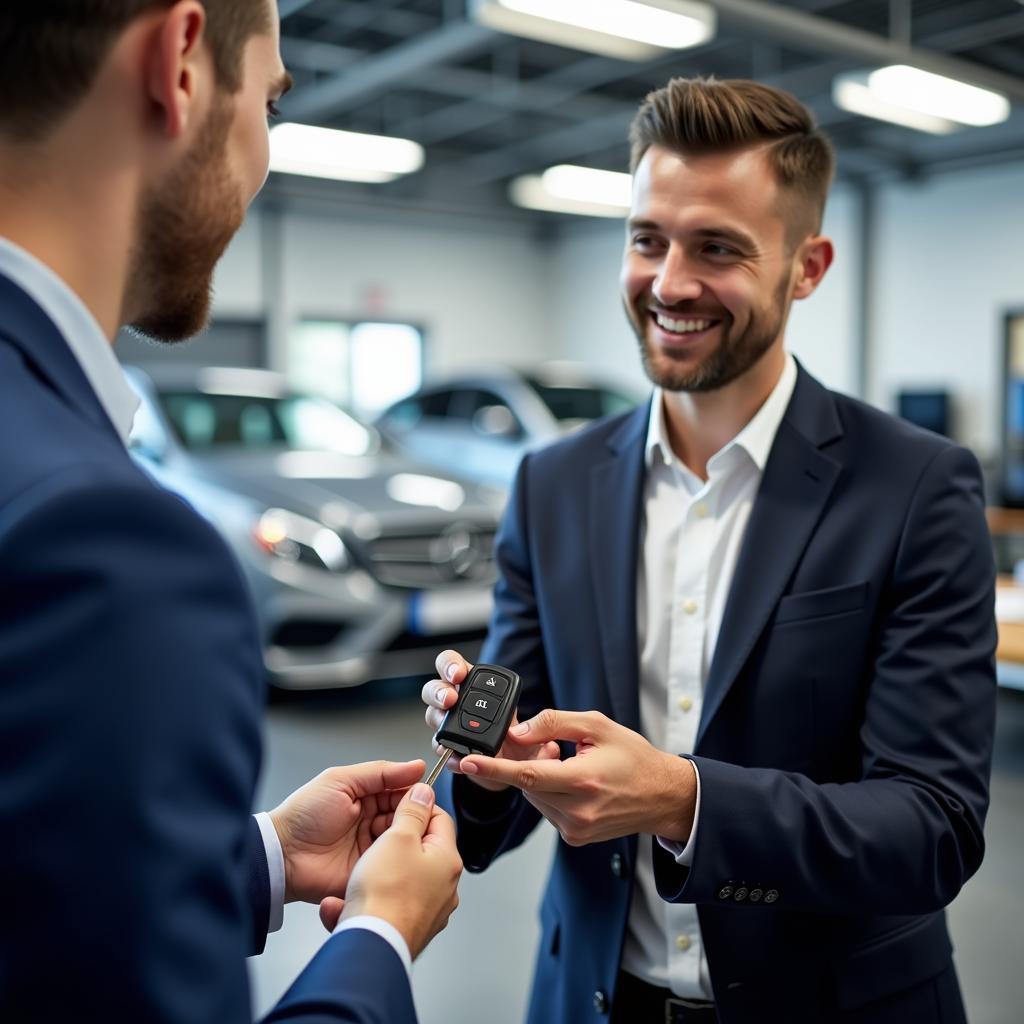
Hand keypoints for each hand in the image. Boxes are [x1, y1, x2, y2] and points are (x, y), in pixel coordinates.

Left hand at [269, 760, 425, 903]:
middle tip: (422, 817)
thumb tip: (416, 766)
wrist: (282, 856)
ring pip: (403, 840)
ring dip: (409, 837)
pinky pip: (392, 865)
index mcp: (367, 797)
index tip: (428, 794)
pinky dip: (401, 860)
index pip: (401, 791)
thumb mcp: (341, 781)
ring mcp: (372, 847)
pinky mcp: (370, 871)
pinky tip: (406, 856)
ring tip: (415, 836)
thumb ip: (380, 772)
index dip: (416, 792)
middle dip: (416, 816)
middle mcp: (373, 822)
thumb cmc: (304, 815)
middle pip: (406, 816)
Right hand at [329, 784, 462, 959]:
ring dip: (373, 873)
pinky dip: (366, 900)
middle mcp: (444, 888)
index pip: (439, 818)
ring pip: (399, 878)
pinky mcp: (407, 929)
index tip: (395, 804)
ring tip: (355, 875)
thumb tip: (424, 792)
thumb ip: (412, 811)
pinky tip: (343, 904)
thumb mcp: (398, 837)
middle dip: (391, 841)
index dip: (416, 806)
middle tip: (371, 838)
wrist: (371, 946)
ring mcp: (427, 911)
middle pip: (418, 849)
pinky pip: (386, 905)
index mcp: (447, 861)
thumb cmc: (385, 894)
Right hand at [422, 650, 559, 792]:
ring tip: (449, 726)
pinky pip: (442, 749)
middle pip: (434, 687)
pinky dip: (447, 752)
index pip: (453, 664)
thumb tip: (550, 745)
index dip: (451, 665)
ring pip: (432, 715)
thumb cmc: (519, 741)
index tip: (460, 674)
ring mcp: (450, 725)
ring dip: (438, 717)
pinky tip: (457, 756)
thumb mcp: (533, 733)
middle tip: (451, 699)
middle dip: (439, 691)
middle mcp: (457, 702)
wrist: (510, 770)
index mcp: (475, 686)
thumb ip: (541, 736)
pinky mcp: (450, 749)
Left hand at [460, 710, 696, 845]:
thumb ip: (555, 723)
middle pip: (528, 784)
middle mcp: (577, 811)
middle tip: (540, 742)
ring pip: (535, 797)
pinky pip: (547, 809)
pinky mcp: (575, 837)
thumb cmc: (635, 758)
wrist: (663, 796)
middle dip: (522, 762)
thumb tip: (520, 731)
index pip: (527, 775)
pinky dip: (549, 791)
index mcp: (583, 781)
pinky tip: (570, 779)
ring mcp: (576, 829)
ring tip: (564, 759)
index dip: (493, 768)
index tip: (467, 762)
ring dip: (537, 777)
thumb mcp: (598, 726)